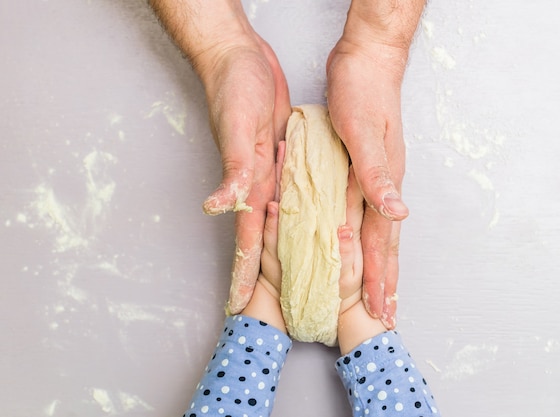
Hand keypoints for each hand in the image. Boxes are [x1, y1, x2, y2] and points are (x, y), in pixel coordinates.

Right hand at [149, 0, 291, 313]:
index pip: (249, 240)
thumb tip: (216, 207)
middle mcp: (261, 184)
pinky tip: (315, 221)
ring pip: (284, 220)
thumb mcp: (236, 130)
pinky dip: (305, 210)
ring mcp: (273, 172)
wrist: (241, 59)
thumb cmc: (234, 90)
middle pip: (266, 239)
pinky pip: (297, 191)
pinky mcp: (285, 156)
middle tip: (273, 302)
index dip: (246, 273)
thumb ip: (232, 170)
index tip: (242, 305)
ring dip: (288, 248)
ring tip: (299, 274)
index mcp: (250, 184)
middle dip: (266, 272)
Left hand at [326, 0, 423, 327]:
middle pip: (384, 244)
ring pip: (377, 232)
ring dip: (377, 263)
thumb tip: (399, 214)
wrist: (366, 61)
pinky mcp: (365, 168)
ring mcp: (377, 177)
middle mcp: (384, 186)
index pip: (380, 243)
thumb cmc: (362, 92)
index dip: (380, 278)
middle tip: (386, 312)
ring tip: (379, 287)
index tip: (382, 310)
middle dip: (385, 281)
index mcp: (382, 184)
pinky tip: (359, 239)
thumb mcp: (363, 133)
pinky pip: (364, 212)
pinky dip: (363, 235)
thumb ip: (378, 176)